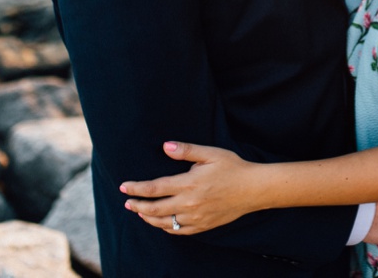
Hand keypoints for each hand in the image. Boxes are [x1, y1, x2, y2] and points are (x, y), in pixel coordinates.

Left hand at [117, 141, 259, 234]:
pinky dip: (166, 227)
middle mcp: (190, 204)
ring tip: (139, 212)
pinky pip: (179, 231)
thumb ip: (185, 150)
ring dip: (148, 218)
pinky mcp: (204, 226)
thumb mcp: (210, 153)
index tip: (124, 187)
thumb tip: (164, 146)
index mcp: (188, 184)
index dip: (136, 189)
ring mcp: (196, 217)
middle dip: (137, 206)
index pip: (154, 188)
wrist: (254, 189)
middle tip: (127, 203)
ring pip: (165, 222)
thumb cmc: (232, 168)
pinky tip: (160, 222)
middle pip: (154, 209)